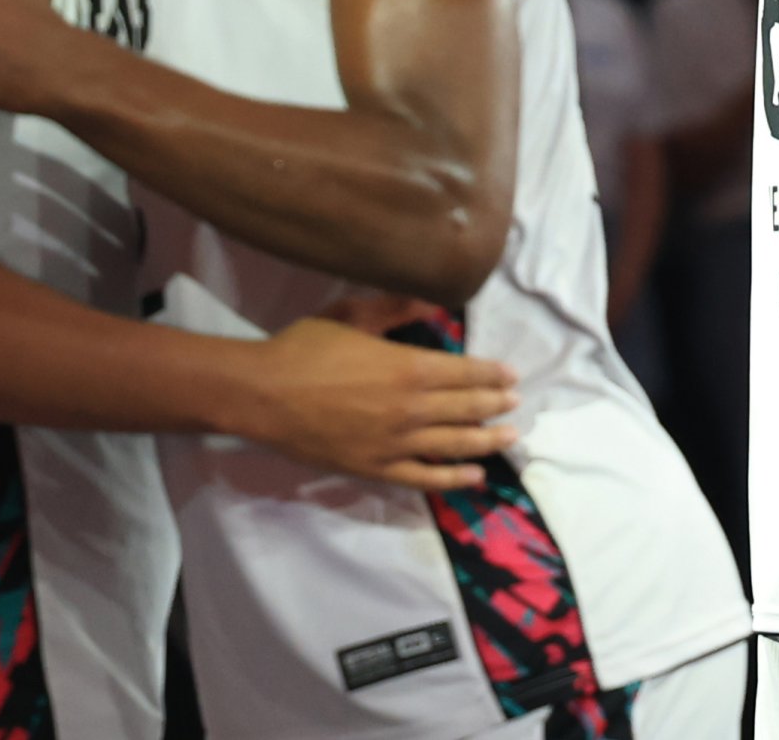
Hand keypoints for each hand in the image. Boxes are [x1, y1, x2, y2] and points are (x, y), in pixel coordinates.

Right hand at [239, 317, 520, 492]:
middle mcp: (411, 407)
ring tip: (509, 435)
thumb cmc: (304, 348)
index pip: (466, 372)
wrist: (262, 394)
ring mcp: (395, 442)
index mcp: (408, 366)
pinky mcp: (376, 468)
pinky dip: (453, 478)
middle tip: (516, 403)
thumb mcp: (351, 315)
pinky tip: (474, 476)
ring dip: (487, 439)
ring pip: (455, 443)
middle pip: (468, 407)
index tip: (511, 375)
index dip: (492, 374)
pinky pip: (424, 478)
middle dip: (497, 404)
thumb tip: (432, 301)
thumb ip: (395, 308)